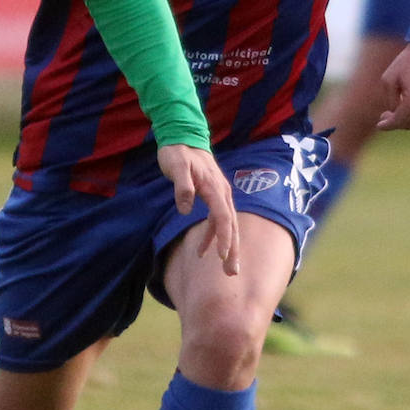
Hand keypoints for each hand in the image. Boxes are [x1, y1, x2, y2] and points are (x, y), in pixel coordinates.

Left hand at [158, 144, 239, 275]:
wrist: (183, 136)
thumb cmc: (178, 152)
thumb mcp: (176, 166)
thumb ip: (181, 186)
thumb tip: (185, 209)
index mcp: (214, 187)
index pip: (223, 217)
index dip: (224, 237)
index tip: (224, 256)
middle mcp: (222, 192)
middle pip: (231, 225)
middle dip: (233, 250)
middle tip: (232, 273)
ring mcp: (219, 194)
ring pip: (228, 225)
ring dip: (227, 247)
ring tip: (226, 270)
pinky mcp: (213, 196)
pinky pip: (217, 220)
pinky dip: (213, 236)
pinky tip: (202, 251)